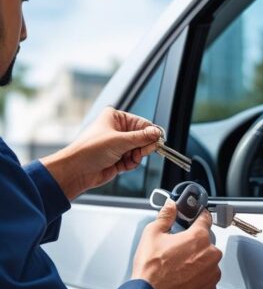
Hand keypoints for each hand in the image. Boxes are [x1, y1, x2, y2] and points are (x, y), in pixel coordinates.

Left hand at [40, 107, 164, 199]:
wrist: (77, 170)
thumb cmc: (89, 150)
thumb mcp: (120, 140)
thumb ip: (142, 137)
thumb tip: (157, 133)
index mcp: (115, 118)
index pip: (142, 124)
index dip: (151, 133)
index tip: (158, 141)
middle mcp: (117, 130)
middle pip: (143, 138)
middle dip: (143, 147)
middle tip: (141, 152)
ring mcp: (118, 145)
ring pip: (140, 150)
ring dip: (137, 157)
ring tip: (127, 159)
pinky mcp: (118, 158)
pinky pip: (134, 160)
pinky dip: (132, 164)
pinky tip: (122, 165)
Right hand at [131, 200, 223, 288]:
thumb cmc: (150, 269)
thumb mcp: (152, 235)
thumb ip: (165, 216)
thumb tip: (171, 206)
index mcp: (198, 238)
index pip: (205, 219)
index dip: (199, 216)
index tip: (198, 216)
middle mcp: (210, 254)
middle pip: (206, 242)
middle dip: (194, 244)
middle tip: (177, 251)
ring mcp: (212, 272)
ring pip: (208, 261)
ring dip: (198, 262)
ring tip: (179, 267)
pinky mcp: (210, 288)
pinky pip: (208, 278)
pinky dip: (199, 277)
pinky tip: (183, 278)